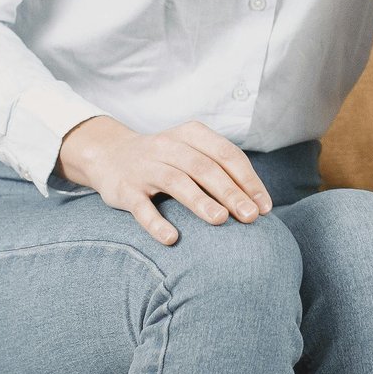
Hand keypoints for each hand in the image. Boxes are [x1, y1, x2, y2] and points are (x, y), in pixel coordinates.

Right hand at [57, 117, 273, 244]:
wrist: (109, 154)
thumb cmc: (165, 159)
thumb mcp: (192, 152)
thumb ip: (220, 170)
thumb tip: (258, 204)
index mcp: (191, 134)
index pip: (226, 154)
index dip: (248, 180)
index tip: (264, 207)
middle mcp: (168, 146)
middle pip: (204, 168)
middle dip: (231, 192)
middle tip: (251, 217)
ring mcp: (145, 167)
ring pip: (176, 182)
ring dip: (200, 201)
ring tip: (220, 220)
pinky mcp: (124, 189)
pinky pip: (141, 206)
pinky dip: (156, 223)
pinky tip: (172, 239)